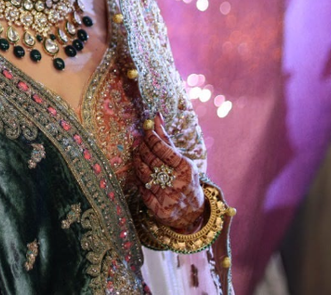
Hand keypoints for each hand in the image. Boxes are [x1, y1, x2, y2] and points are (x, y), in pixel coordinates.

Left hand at [133, 113, 204, 229]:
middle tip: (138, 141)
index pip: (162, 148)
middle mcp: (177, 182)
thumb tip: (156, 117)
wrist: (193, 212)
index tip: (145, 129)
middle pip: (150, 159)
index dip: (150, 137)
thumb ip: (167, 140)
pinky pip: (142, 190)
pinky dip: (139, 180)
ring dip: (137, 161)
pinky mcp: (159, 209)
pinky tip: (140, 174)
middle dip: (142, 147)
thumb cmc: (186, 180)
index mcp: (185, 168)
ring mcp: (167, 197)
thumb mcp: (182, 160)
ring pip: (143, 173)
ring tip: (137, 154)